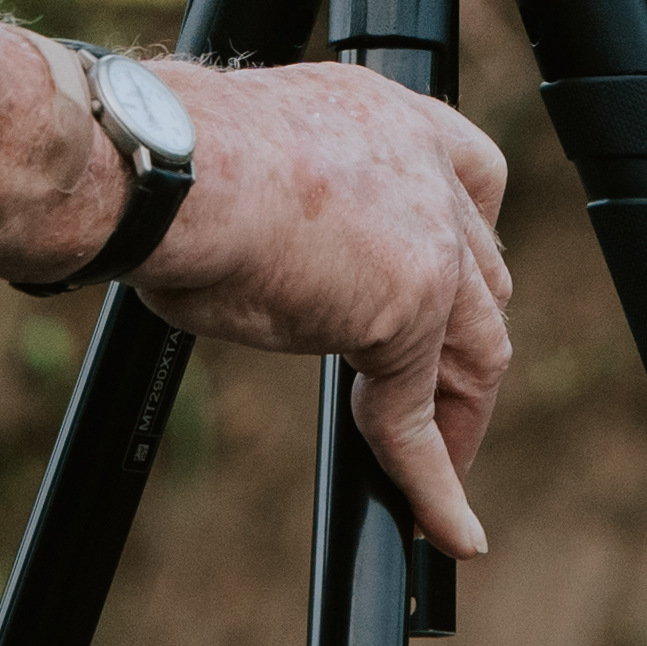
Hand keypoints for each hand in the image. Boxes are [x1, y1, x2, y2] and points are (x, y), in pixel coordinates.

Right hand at [125, 60, 516, 557]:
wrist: (166, 166)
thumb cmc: (167, 152)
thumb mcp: (245, 156)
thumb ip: (283, 195)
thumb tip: (241, 233)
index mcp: (385, 117)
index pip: (472, 178)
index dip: (470, 239)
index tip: (461, 283)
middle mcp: (422, 171)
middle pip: (479, 280)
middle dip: (461, 350)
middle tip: (437, 404)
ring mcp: (427, 246)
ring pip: (469, 352)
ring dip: (457, 423)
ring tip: (440, 485)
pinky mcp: (403, 317)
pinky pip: (417, 420)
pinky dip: (435, 483)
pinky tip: (446, 528)